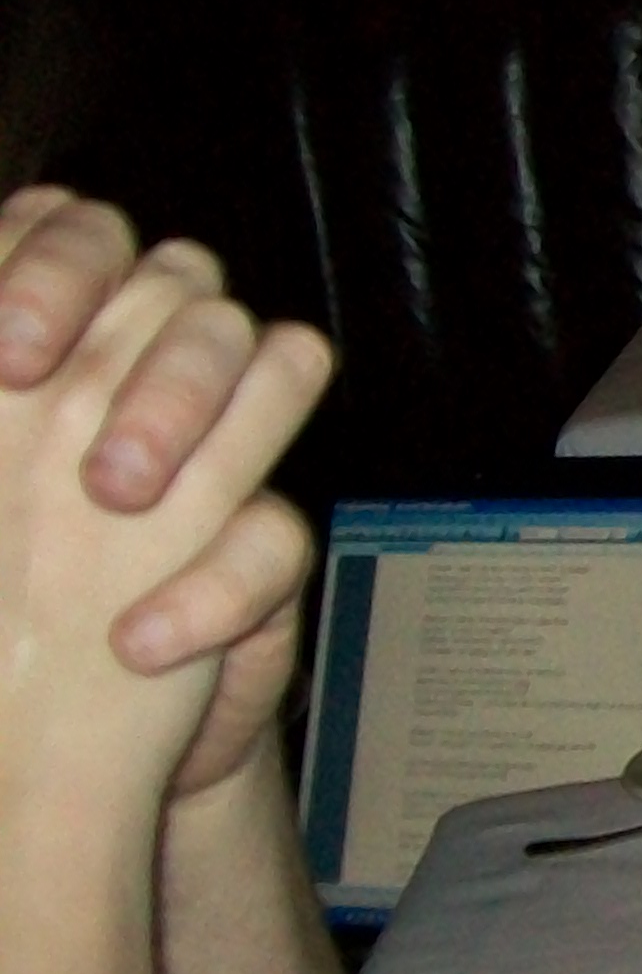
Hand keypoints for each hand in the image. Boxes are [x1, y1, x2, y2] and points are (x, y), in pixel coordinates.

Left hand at [1, 233, 334, 797]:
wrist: (33, 742)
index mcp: (51, 345)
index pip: (80, 232)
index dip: (54, 265)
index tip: (8, 353)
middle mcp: (138, 380)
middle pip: (187, 281)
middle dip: (126, 347)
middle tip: (62, 422)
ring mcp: (216, 457)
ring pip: (276, 354)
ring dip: (187, 417)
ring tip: (115, 502)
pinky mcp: (259, 552)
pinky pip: (282, 532)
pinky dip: (212, 589)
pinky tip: (136, 640)